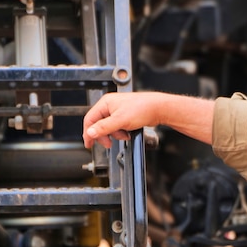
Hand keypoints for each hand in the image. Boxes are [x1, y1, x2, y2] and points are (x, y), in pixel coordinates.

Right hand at [83, 91, 214, 148]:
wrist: (158, 109)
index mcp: (105, 103)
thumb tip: (90, 132)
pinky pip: (117, 128)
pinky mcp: (125, 116)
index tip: (89, 144)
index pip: (90, 119)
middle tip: (108, 144)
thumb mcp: (120, 120)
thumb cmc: (142, 108)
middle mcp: (110, 106)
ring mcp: (118, 111)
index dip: (88, 133)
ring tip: (124, 135)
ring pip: (109, 128)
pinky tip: (128, 133)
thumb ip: (103, 127)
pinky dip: (121, 133)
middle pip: (99, 125)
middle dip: (104, 135)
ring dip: (115, 135)